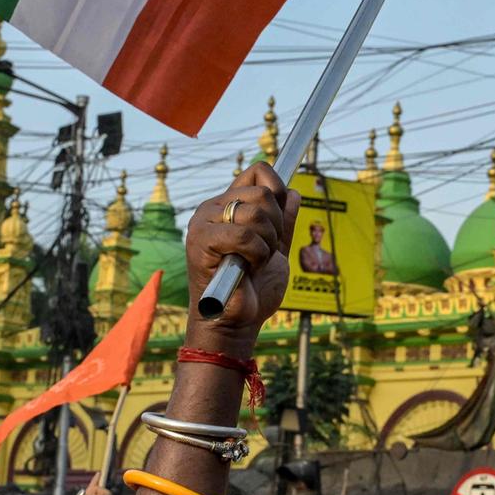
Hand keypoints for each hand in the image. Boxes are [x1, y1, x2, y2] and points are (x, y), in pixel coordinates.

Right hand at [184, 163, 300, 347]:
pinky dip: (256, 254)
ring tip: (254, 262)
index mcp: (228, 205)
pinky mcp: (201, 240)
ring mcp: (204, 222)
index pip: (258, 172)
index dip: (278, 191)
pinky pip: (243, 234)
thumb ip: (283, 222)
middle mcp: (213, 208)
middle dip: (276, 226)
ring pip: (256, 212)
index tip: (279, 222)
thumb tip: (293, 192)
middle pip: (263, 192)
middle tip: (265, 252)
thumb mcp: (276, 250)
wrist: (237, 322)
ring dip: (267, 244)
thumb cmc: (253, 291)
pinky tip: (247, 268)